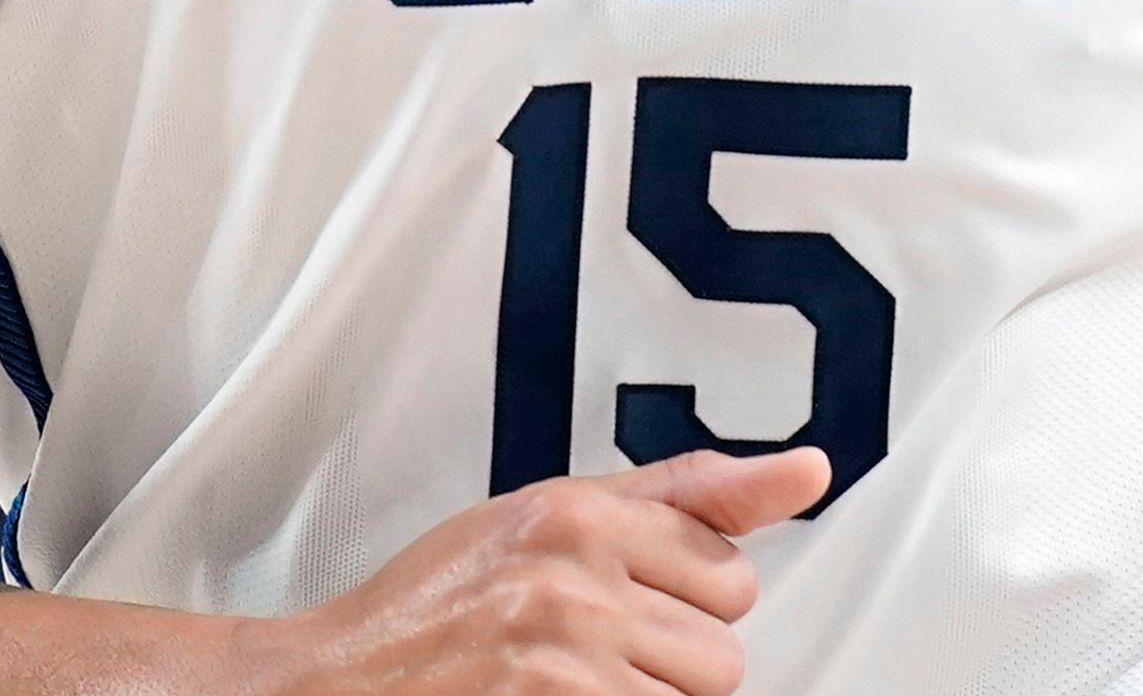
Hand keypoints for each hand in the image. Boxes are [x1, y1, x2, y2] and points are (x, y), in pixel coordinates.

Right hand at [232, 447, 829, 695]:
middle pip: (723, 656)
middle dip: (667, 670)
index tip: (621, 611)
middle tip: (586, 663)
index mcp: (578, 513)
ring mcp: (562, 659)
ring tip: (569, 691)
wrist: (332, 685)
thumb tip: (810, 469)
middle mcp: (573, 578)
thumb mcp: (549, 519)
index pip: (729, 573)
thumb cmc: (440, 609)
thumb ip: (686, 495)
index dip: (681, 607)